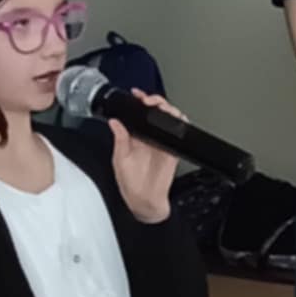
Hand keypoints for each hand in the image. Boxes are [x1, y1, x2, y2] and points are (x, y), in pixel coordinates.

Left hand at [110, 90, 179, 223]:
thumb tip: (114, 122)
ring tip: (162, 108)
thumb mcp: (120, 160)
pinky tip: (175, 121)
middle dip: (156, 101)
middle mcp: (149, 137)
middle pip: (157, 112)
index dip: (139, 102)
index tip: (137, 95)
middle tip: (150, 102)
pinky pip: (181, 132)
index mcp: (134, 137)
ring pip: (170, 119)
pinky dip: (181, 123)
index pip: (138, 113)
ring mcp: (162, 142)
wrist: (145, 201)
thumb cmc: (130, 184)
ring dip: (168, 109)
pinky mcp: (174, 149)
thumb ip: (120, 140)